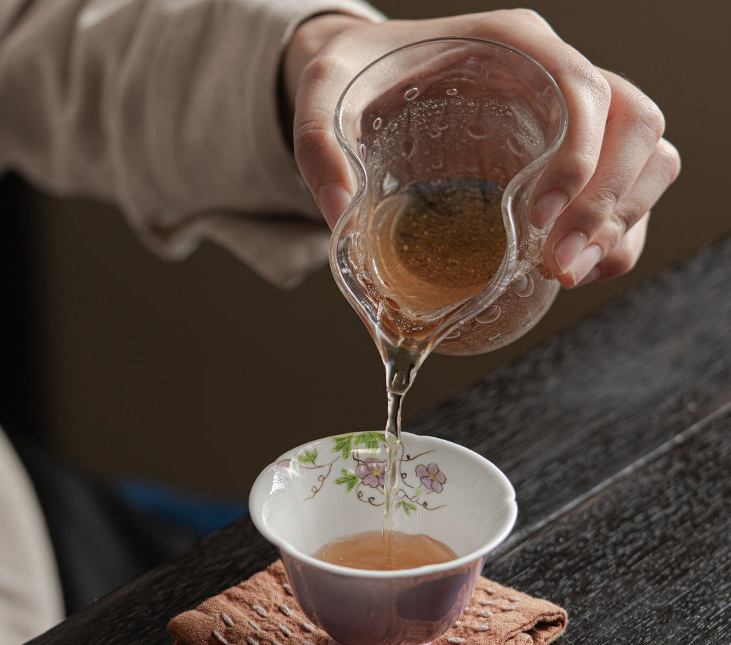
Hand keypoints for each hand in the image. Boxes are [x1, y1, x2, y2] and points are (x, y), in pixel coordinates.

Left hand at [283, 9, 680, 288]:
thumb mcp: (325, 98)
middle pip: (636, 127)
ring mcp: (570, 118)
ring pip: (647, 158)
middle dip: (610, 205)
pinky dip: (619, 232)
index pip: (585, 91)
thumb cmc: (358, 78)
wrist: (367, 75)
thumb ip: (320, 148)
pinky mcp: (566, 158)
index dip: (578, 160)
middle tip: (558, 266)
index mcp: (513, 47)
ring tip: (569, 274)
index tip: (535, 221)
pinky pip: (625, 190)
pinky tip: (578, 269)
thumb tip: (340, 216)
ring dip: (624, 222)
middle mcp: (554, 75)